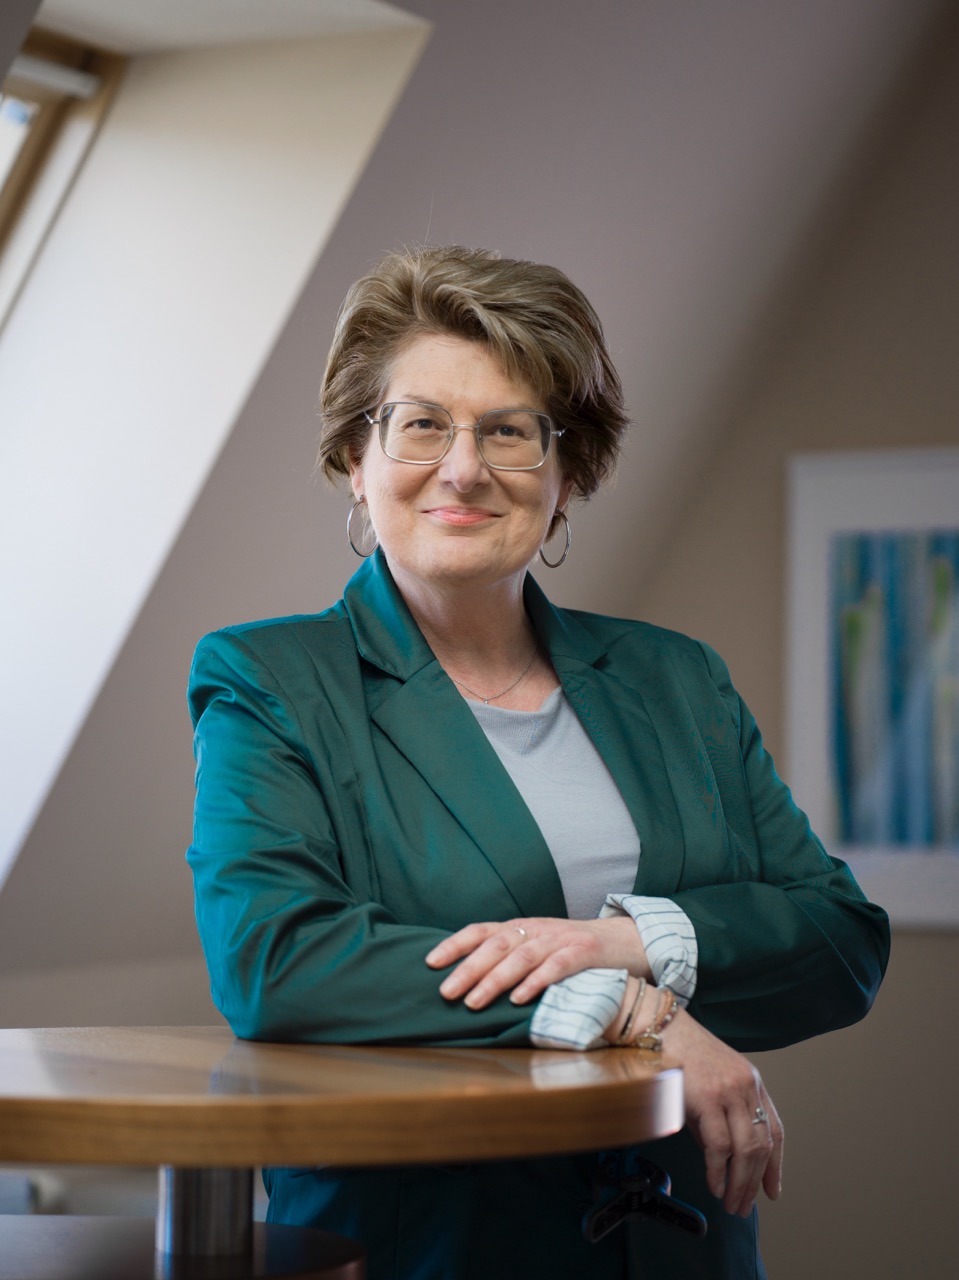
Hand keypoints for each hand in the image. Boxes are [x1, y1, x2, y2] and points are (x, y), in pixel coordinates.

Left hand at [425, 915, 648, 1008]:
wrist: (626, 941)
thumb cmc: (574, 951)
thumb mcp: (539, 948)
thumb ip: (510, 957)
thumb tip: (467, 980)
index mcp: (521, 927)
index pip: (481, 930)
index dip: (454, 944)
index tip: (429, 963)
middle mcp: (537, 929)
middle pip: (496, 944)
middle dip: (468, 968)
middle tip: (445, 992)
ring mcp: (561, 938)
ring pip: (522, 955)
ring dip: (495, 979)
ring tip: (474, 1002)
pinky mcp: (585, 952)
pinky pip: (557, 966)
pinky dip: (536, 981)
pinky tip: (520, 999)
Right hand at [661, 1009, 783, 1217]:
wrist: (658, 1027)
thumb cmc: (678, 1053)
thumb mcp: (709, 1085)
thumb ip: (719, 1117)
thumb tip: (722, 1158)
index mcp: (751, 1082)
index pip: (775, 1131)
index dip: (776, 1166)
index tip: (772, 1191)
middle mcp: (746, 1086)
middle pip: (762, 1145)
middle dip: (755, 1183)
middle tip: (744, 1206)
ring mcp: (729, 1091)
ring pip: (746, 1150)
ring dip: (739, 1184)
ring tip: (731, 1203)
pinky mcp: (708, 1098)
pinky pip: (719, 1146)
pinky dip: (718, 1172)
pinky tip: (715, 1184)